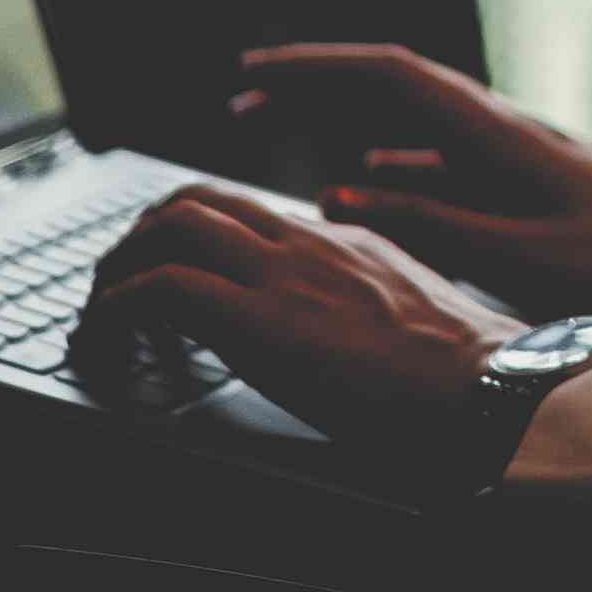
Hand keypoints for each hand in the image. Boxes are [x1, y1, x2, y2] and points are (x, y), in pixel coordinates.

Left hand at [85, 183, 519, 494]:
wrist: (491, 389)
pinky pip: (161, 288)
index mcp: (345, 241)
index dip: (198, 234)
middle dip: (142, 234)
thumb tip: (348, 331)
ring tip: (100, 308)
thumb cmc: (471, 376)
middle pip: (197, 201)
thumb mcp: (418, 319)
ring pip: (168, 227)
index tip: (175, 266)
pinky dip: (117, 307)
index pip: (249, 213)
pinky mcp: (260, 319)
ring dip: (118, 265)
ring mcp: (283, 275)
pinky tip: (106, 337)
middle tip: (118, 278)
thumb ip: (374, 306)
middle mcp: (307, 242)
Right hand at [236, 44, 591, 333]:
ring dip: (347, 120)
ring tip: (284, 133)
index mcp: (505, 138)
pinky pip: (446, 159)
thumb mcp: (531, 260)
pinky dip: (393, 161)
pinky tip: (369, 180)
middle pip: (395, 85)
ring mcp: (526, 157)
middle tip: (243, 97)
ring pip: (416, 121)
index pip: (390, 77)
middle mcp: (512, 132)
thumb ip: (437, 224)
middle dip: (316, 83)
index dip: (313, 69)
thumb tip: (342, 189)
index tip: (246, 77)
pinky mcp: (540, 187)